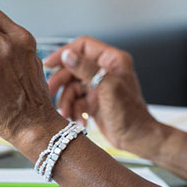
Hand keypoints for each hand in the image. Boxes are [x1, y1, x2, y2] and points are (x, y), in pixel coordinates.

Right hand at [45, 36, 158, 152]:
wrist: (137, 139)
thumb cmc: (130, 114)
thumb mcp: (107, 88)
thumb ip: (86, 69)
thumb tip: (68, 55)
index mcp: (111, 60)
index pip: (83, 46)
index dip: (65, 53)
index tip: (49, 63)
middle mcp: (104, 70)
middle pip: (73, 67)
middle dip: (61, 81)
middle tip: (49, 91)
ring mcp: (98, 86)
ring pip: (71, 86)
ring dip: (66, 100)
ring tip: (66, 113)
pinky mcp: (93, 101)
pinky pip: (75, 100)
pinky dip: (73, 109)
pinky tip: (77, 120)